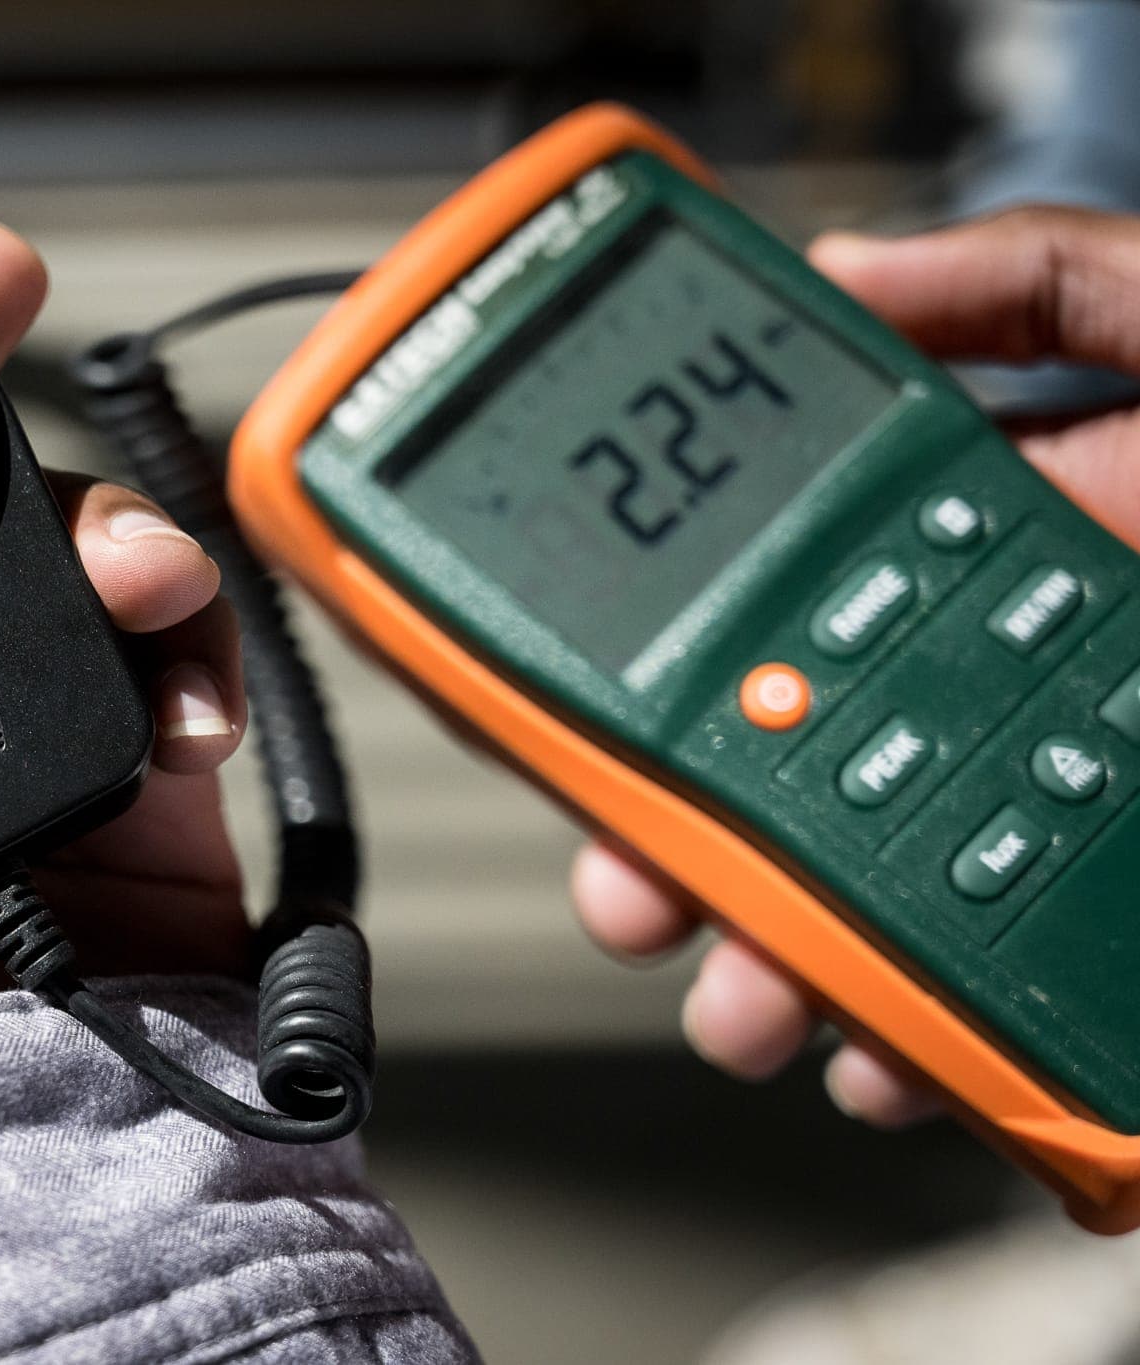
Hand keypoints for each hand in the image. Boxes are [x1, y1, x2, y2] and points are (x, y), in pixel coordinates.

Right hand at [574, 205, 1139, 1126]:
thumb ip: (1050, 285)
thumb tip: (849, 267)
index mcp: (1027, 554)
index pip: (807, 612)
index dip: (689, 666)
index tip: (610, 714)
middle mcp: (1033, 698)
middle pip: (813, 785)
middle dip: (700, 854)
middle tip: (641, 887)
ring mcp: (1089, 830)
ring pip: (894, 916)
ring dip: (794, 974)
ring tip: (757, 1001)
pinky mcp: (1131, 942)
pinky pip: (1025, 1013)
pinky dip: (945, 1053)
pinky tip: (907, 1059)